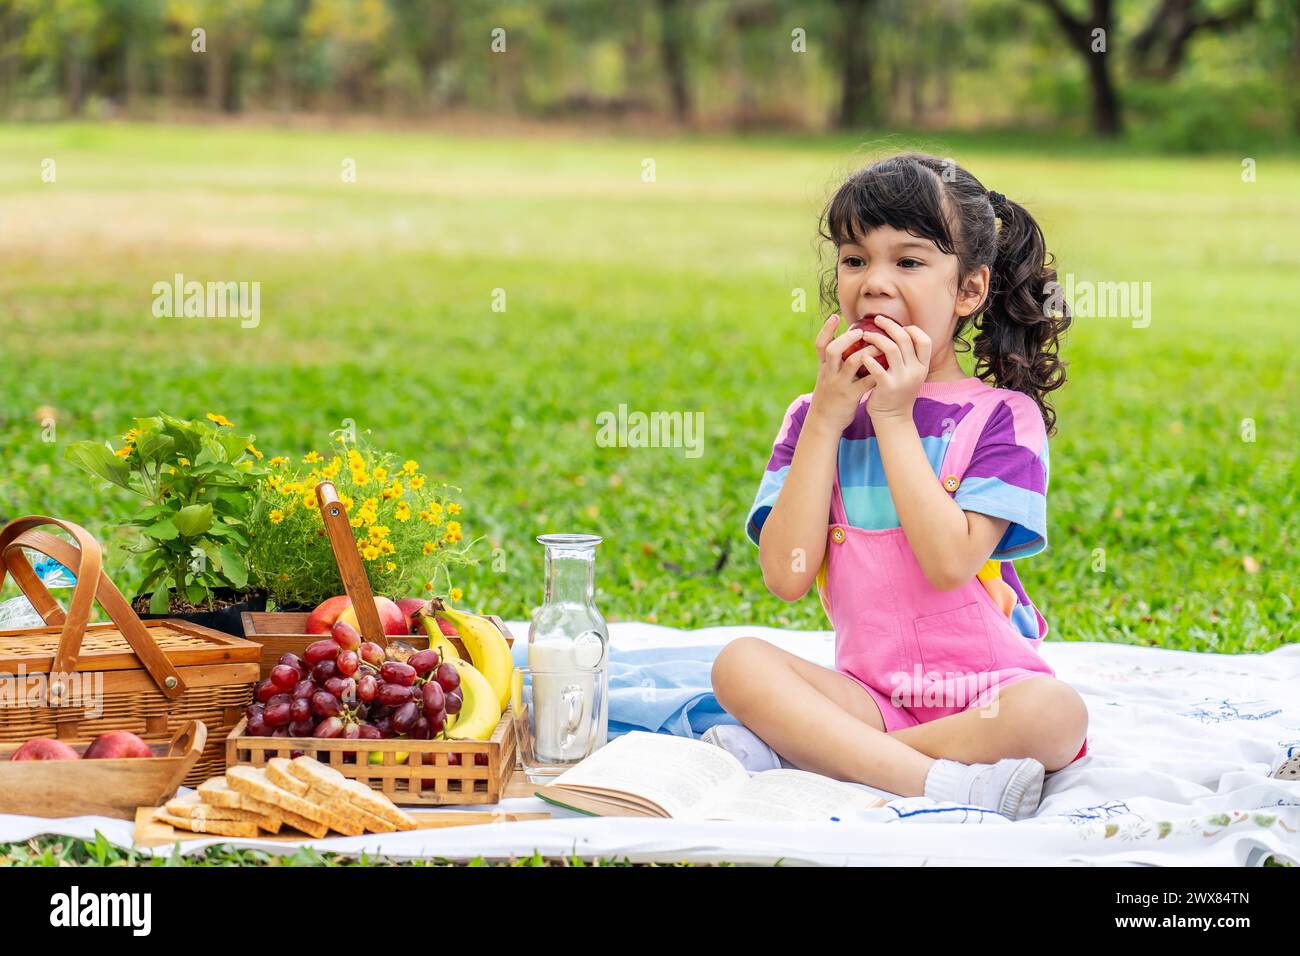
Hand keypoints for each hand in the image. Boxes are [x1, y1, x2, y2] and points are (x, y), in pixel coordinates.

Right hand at [807, 314, 874, 434]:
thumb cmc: (829, 395)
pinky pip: (867, 381)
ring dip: (868, 352)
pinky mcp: (850, 395)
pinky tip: (888, 367)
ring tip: (880, 346)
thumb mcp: (826, 377)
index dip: (826, 329)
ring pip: (853, 362)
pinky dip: (877, 372)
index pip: (820, 344)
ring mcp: (839, 384)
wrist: (824, 421)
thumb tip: (847, 344)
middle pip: (833, 350)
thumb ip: (835, 362)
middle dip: (847, 338)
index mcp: (823, 367)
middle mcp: (829, 373)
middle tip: (861, 331)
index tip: (834, 316)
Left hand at [857, 317, 932, 421]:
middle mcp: (915, 371)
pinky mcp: (887, 387)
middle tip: (877, 320)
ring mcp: (902, 379)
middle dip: (890, 326)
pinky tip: (861, 355)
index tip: (899, 326)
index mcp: (922, 366)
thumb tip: (898, 332)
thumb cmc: (897, 392)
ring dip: (876, 338)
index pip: (924, 340)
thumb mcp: (910, 375)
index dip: (912, 330)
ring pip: (891, 349)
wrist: (893, 418)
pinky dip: (868, 358)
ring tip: (865, 335)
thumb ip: (908, 357)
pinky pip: (877, 368)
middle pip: (905, 339)